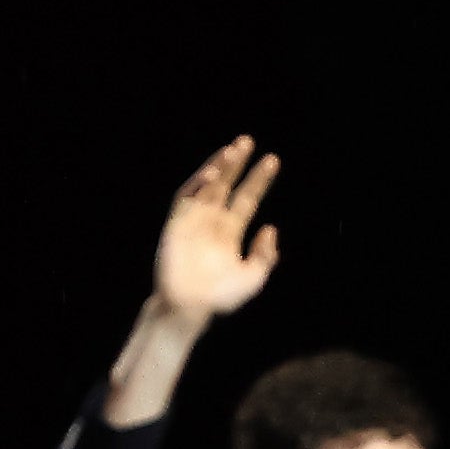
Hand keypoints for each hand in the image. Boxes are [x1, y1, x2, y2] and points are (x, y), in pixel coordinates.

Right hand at [153, 138, 285, 323]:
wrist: (188, 307)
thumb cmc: (220, 297)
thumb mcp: (253, 277)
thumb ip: (265, 255)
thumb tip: (270, 228)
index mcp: (231, 231)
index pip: (247, 198)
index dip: (259, 179)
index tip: (273, 160)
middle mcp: (212, 221)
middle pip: (227, 184)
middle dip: (237, 163)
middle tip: (247, 141)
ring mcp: (194, 220)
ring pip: (208, 185)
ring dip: (219, 166)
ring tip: (233, 148)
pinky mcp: (176, 223)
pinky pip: (186, 196)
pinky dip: (198, 182)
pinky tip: (213, 171)